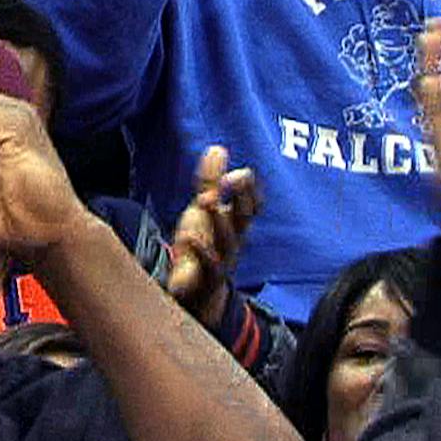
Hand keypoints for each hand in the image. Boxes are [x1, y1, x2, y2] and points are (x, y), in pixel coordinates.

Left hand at [167, 145, 260, 326]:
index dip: (248, 188)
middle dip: (242, 196)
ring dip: (219, 219)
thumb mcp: (203, 211)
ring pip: (228, 240)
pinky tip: (189, 240)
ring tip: (206, 200)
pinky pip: (209, 266)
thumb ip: (210, 182)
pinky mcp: (206, 278)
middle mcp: (233, 239)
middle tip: (232, 178)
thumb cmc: (202, 247)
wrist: (195, 293)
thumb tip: (218, 147)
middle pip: (245, 217)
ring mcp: (222, 259)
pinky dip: (200, 252)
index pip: (252, 203)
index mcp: (234, 223)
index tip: (238, 172)